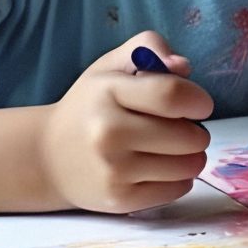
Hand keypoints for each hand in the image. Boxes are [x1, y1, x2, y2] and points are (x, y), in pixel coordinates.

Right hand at [38, 32, 213, 212]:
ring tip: (172, 148)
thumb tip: (182, 67)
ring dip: (192, 156)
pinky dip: (180, 179)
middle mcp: (108, 133)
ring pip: (188, 166)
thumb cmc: (90, 106)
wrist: (47, 157)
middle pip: (188, 136)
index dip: (198, 100)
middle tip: (181, 128)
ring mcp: (113, 171)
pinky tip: (161, 168)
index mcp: (108, 93)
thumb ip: (149, 46)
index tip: (200, 105)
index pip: (172, 95)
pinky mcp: (119, 200)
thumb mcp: (111, 66)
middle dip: (196, 131)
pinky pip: (178, 190)